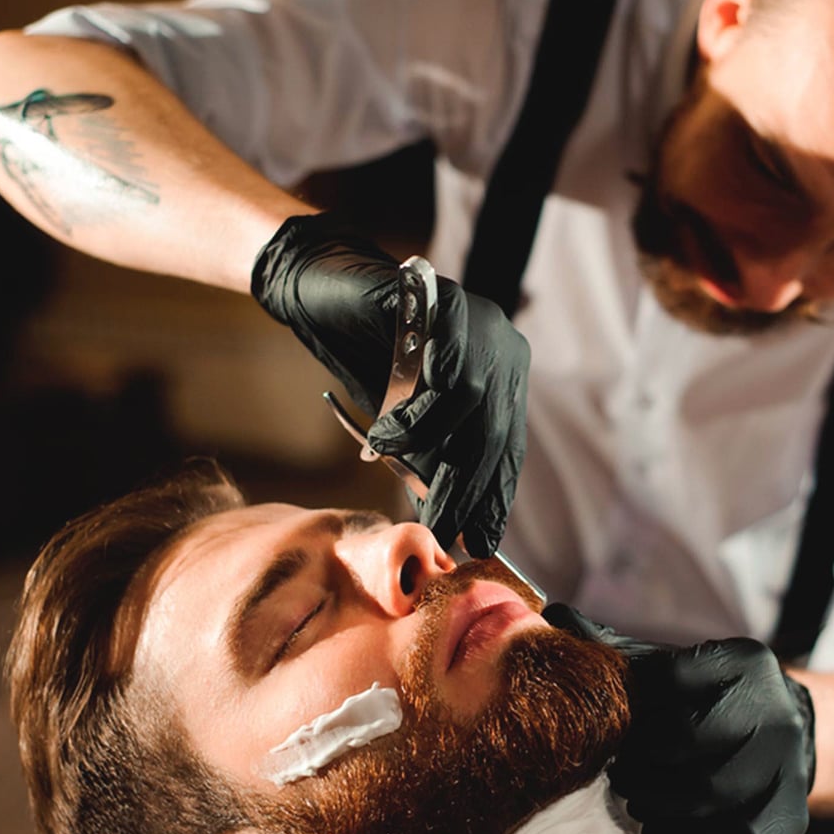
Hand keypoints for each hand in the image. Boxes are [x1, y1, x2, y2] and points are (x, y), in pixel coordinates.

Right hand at [251, 213, 530, 555]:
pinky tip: (383, 436)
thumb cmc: (365, 359)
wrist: (324, 292)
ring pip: (476, 406)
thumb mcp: (407, 422)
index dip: (494, 496)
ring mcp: (481, 320)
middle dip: (466, 488)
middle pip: (496, 433)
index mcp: (503, 376)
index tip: (481, 541)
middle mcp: (502, 347)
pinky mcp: (450, 302)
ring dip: (433, 451)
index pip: (509, 448)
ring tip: (391, 468)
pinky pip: (448, 374)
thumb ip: (433, 459)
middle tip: (440, 527)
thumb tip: (454, 524)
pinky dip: (416, 416)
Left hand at [543, 603, 814, 833]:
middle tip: (620, 774)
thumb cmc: (707, 698)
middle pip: (692, 738)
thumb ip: (614, 647)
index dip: (636, 707)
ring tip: (636, 802)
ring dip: (659, 804)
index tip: (619, 727)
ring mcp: (790, 763)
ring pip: (713, 791)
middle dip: (643, 762)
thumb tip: (552, 615)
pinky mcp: (790, 814)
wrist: (786, 734)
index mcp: (743, 661)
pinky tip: (663, 829)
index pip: (672, 678)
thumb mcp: (668, 667)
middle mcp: (775, 707)